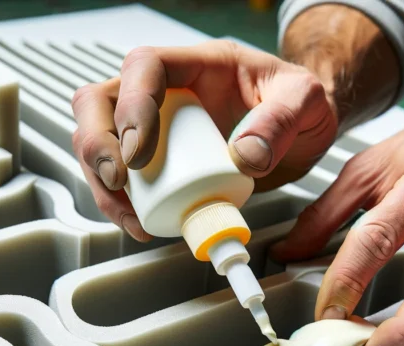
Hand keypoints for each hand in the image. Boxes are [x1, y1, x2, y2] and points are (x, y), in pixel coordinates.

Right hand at [71, 40, 337, 240]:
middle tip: (121, 182)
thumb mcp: (305, 102)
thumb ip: (281, 121)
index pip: (144, 66)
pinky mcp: (158, 160)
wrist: (304, 127)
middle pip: (100, 102)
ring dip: (104, 182)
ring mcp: (155, 125)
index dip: (131, 104)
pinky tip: (141, 223)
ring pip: (100, 142)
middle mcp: (165, 91)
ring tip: (133, 217)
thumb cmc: (299, 102)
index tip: (141, 152)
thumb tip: (244, 157)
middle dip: (98, 145)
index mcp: (196, 64)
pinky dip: (121, 203)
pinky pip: (121, 176)